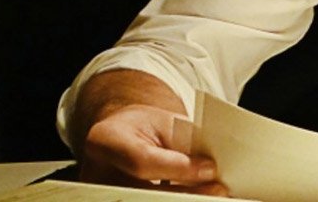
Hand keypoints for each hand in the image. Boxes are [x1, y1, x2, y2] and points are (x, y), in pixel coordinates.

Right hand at [79, 103, 226, 194]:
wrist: (117, 138)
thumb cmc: (143, 128)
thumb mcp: (163, 123)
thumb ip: (184, 143)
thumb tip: (212, 168)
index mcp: (106, 140)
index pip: (142, 161)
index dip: (178, 168)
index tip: (211, 169)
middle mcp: (97, 174)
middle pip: (146, 194)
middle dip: (187, 194)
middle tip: (219, 190)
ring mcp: (102, 197)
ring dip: (186, 200)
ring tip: (213, 195)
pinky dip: (177, 201)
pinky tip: (198, 198)